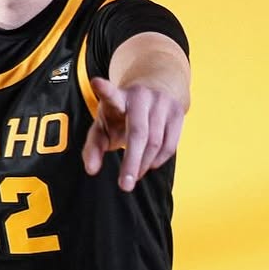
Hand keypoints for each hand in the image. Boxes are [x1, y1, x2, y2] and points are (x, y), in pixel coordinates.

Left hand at [82, 77, 185, 191]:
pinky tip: (149, 164)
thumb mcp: (104, 125)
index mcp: (118, 98)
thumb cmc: (123, 112)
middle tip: (125, 186)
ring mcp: (162, 103)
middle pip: (138, 133)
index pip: (111, 94)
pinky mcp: (177, 112)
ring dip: (143, 164)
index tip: (96, 83)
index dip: (105, 90)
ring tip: (133, 175)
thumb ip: (93, 147)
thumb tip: (91, 170)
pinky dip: (158, 161)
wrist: (156, 87)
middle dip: (132, 161)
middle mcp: (141, 97)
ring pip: (155, 143)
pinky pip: (169, 146)